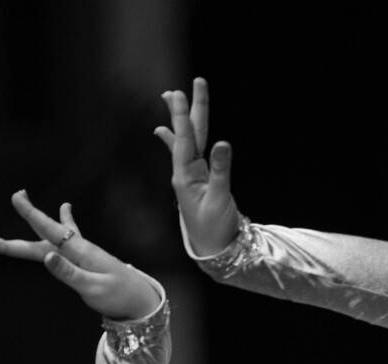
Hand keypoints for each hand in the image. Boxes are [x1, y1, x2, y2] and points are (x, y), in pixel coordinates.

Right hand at [0, 191, 162, 321]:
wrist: (139, 299)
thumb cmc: (117, 295)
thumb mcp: (92, 288)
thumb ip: (68, 272)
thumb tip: (45, 256)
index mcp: (78, 251)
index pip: (49, 230)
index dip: (31, 214)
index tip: (17, 197)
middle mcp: (77, 247)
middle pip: (42, 233)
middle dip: (25, 219)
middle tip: (11, 200)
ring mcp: (81, 250)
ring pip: (51, 234)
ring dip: (35, 221)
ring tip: (22, 200)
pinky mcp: (85, 256)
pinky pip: (69, 235)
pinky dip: (63, 221)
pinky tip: (65, 207)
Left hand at [155, 78, 239, 256]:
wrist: (215, 249)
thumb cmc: (216, 229)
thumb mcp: (220, 200)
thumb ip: (220, 171)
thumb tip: (222, 142)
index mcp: (186, 176)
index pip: (185, 139)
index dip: (182, 116)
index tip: (177, 94)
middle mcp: (186, 172)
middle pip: (187, 134)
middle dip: (184, 110)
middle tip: (176, 89)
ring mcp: (192, 175)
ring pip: (190, 139)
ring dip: (183, 119)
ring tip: (171, 97)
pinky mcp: (201, 179)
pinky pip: (192, 152)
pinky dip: (181, 139)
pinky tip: (164, 131)